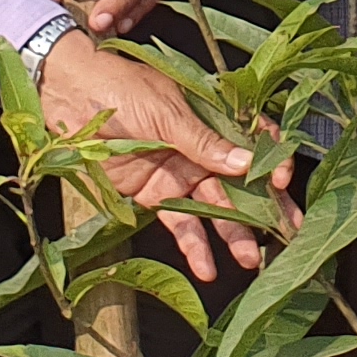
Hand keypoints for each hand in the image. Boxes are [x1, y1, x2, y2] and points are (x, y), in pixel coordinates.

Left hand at [36, 28, 286, 275]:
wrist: (69, 96)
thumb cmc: (121, 88)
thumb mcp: (167, 112)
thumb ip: (205, 142)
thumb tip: (247, 165)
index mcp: (213, 117)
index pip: (255, 141)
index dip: (271, 161)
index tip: (278, 182)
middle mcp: (202, 148)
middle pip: (242, 182)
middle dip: (265, 209)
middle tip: (287, 234)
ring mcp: (180, 173)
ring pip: (216, 208)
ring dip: (234, 234)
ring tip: (250, 259)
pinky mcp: (155, 194)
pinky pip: (180, 223)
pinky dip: (194, 246)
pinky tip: (207, 268)